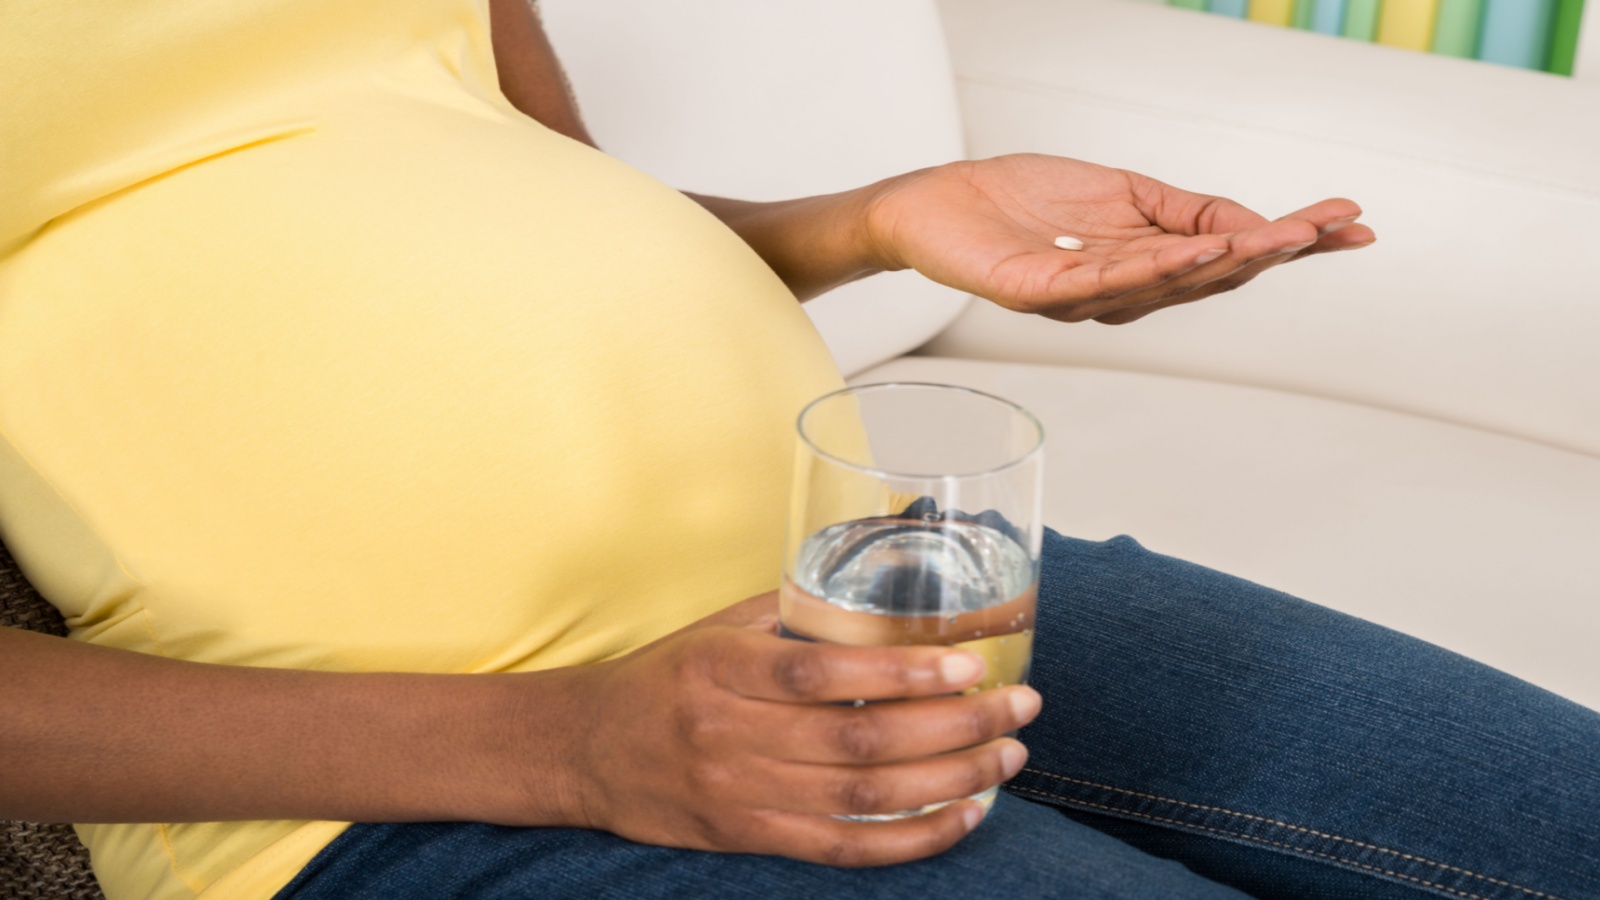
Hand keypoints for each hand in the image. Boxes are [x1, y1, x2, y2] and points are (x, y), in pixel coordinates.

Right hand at [529, 593, 1041, 866]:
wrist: (584, 751)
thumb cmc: (662, 678)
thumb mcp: (715, 629)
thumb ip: (792, 613)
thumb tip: (880, 588)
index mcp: (725, 668)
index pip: (825, 674)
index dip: (903, 672)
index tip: (969, 662)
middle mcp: (732, 734)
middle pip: (861, 739)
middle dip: (956, 725)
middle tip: (1018, 708)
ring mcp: (741, 793)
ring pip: (864, 796)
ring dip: (951, 780)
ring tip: (1007, 758)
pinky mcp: (749, 836)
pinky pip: (844, 848)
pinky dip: (912, 837)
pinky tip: (962, 815)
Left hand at [863, 153, 1375, 323]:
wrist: (936, 203)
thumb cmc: (1019, 200)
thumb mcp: (1120, 192)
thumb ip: (1183, 211)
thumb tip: (1252, 226)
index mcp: (1143, 266)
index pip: (1228, 258)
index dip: (1290, 243)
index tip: (1351, 224)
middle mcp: (1120, 293)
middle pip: (1211, 279)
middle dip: (1277, 253)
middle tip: (1332, 228)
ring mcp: (1081, 298)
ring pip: (1168, 284)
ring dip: (1230, 261)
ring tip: (1284, 238)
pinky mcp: (1039, 292)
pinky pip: (1107, 281)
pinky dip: (1157, 267)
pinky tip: (1199, 251)